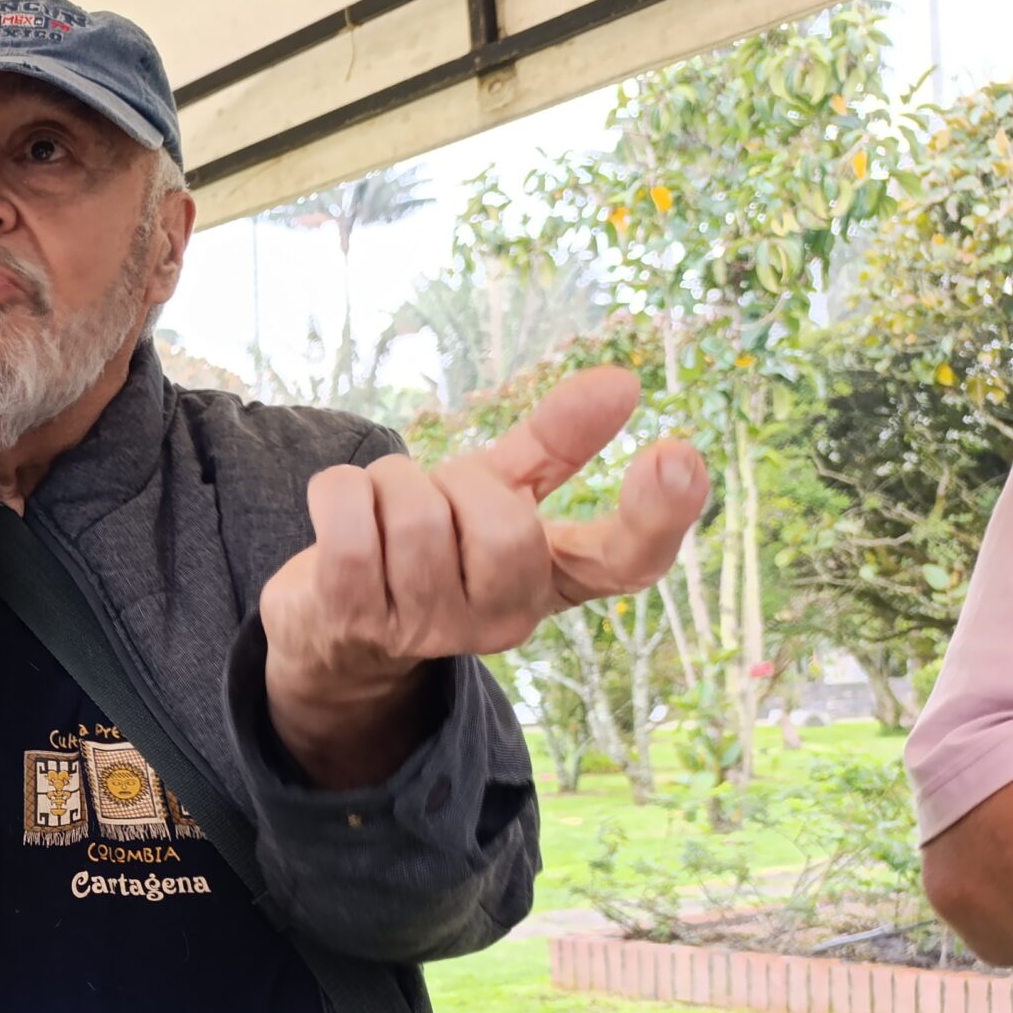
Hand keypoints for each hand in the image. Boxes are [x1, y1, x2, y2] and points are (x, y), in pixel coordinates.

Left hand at [259, 367, 708, 787]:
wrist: (335, 628)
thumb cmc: (431, 545)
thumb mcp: (500, 493)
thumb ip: (557, 443)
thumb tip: (621, 380)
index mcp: (552, 581)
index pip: (627, 563)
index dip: (658, 515)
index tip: (677, 454)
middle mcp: (503, 620)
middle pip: (504, 525)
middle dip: (457, 484)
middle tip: (434, 496)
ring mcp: (428, 632)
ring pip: (417, 517)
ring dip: (389, 486)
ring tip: (384, 511)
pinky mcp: (355, 623)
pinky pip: (350, 528)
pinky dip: (339, 495)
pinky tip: (342, 517)